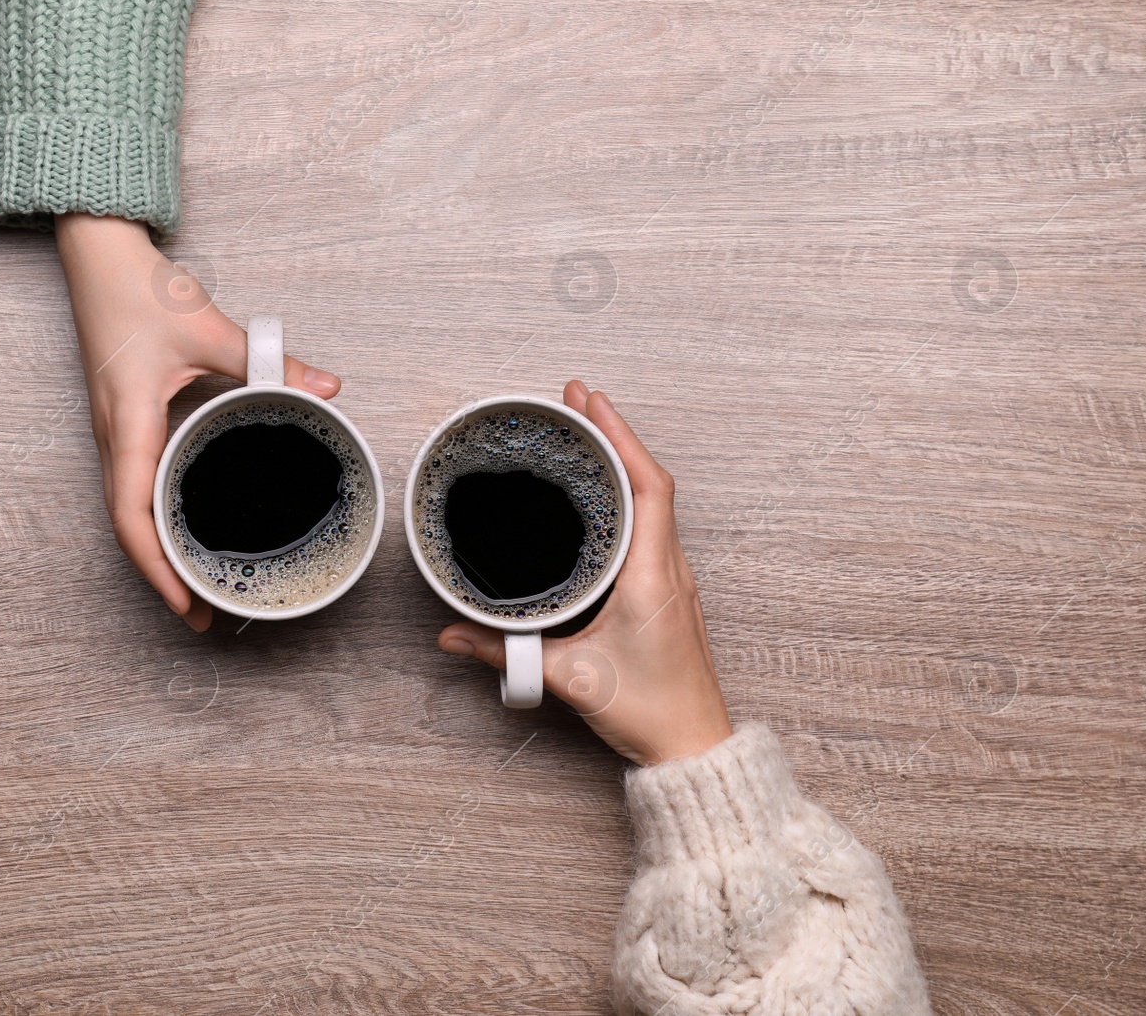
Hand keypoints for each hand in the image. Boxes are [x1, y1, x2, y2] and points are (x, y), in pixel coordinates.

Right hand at [55, 213, 341, 631]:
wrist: (97, 254)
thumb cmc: (139, 289)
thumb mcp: (209, 326)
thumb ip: (269, 360)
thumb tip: (327, 390)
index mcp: (128, 422)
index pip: (131, 514)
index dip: (155, 567)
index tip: (185, 604)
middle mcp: (112, 438)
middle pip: (127, 528)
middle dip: (160, 578)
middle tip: (202, 616)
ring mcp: (112, 433)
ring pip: (126, 511)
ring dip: (155, 554)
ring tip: (193, 589)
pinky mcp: (121, 424)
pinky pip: (131, 487)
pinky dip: (153, 522)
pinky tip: (182, 533)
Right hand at [437, 380, 731, 765]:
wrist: (694, 746)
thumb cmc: (648, 712)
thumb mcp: (568, 678)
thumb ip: (505, 654)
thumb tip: (451, 636)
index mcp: (653, 577)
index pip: (648, 486)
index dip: (620, 437)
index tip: (591, 403)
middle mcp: (671, 568)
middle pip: (650, 480)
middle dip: (613, 433)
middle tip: (576, 400)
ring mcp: (675, 578)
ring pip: (655, 500)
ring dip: (625, 459)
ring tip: (588, 430)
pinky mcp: (670, 591)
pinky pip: (654, 524)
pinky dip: (630, 492)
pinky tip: (605, 490)